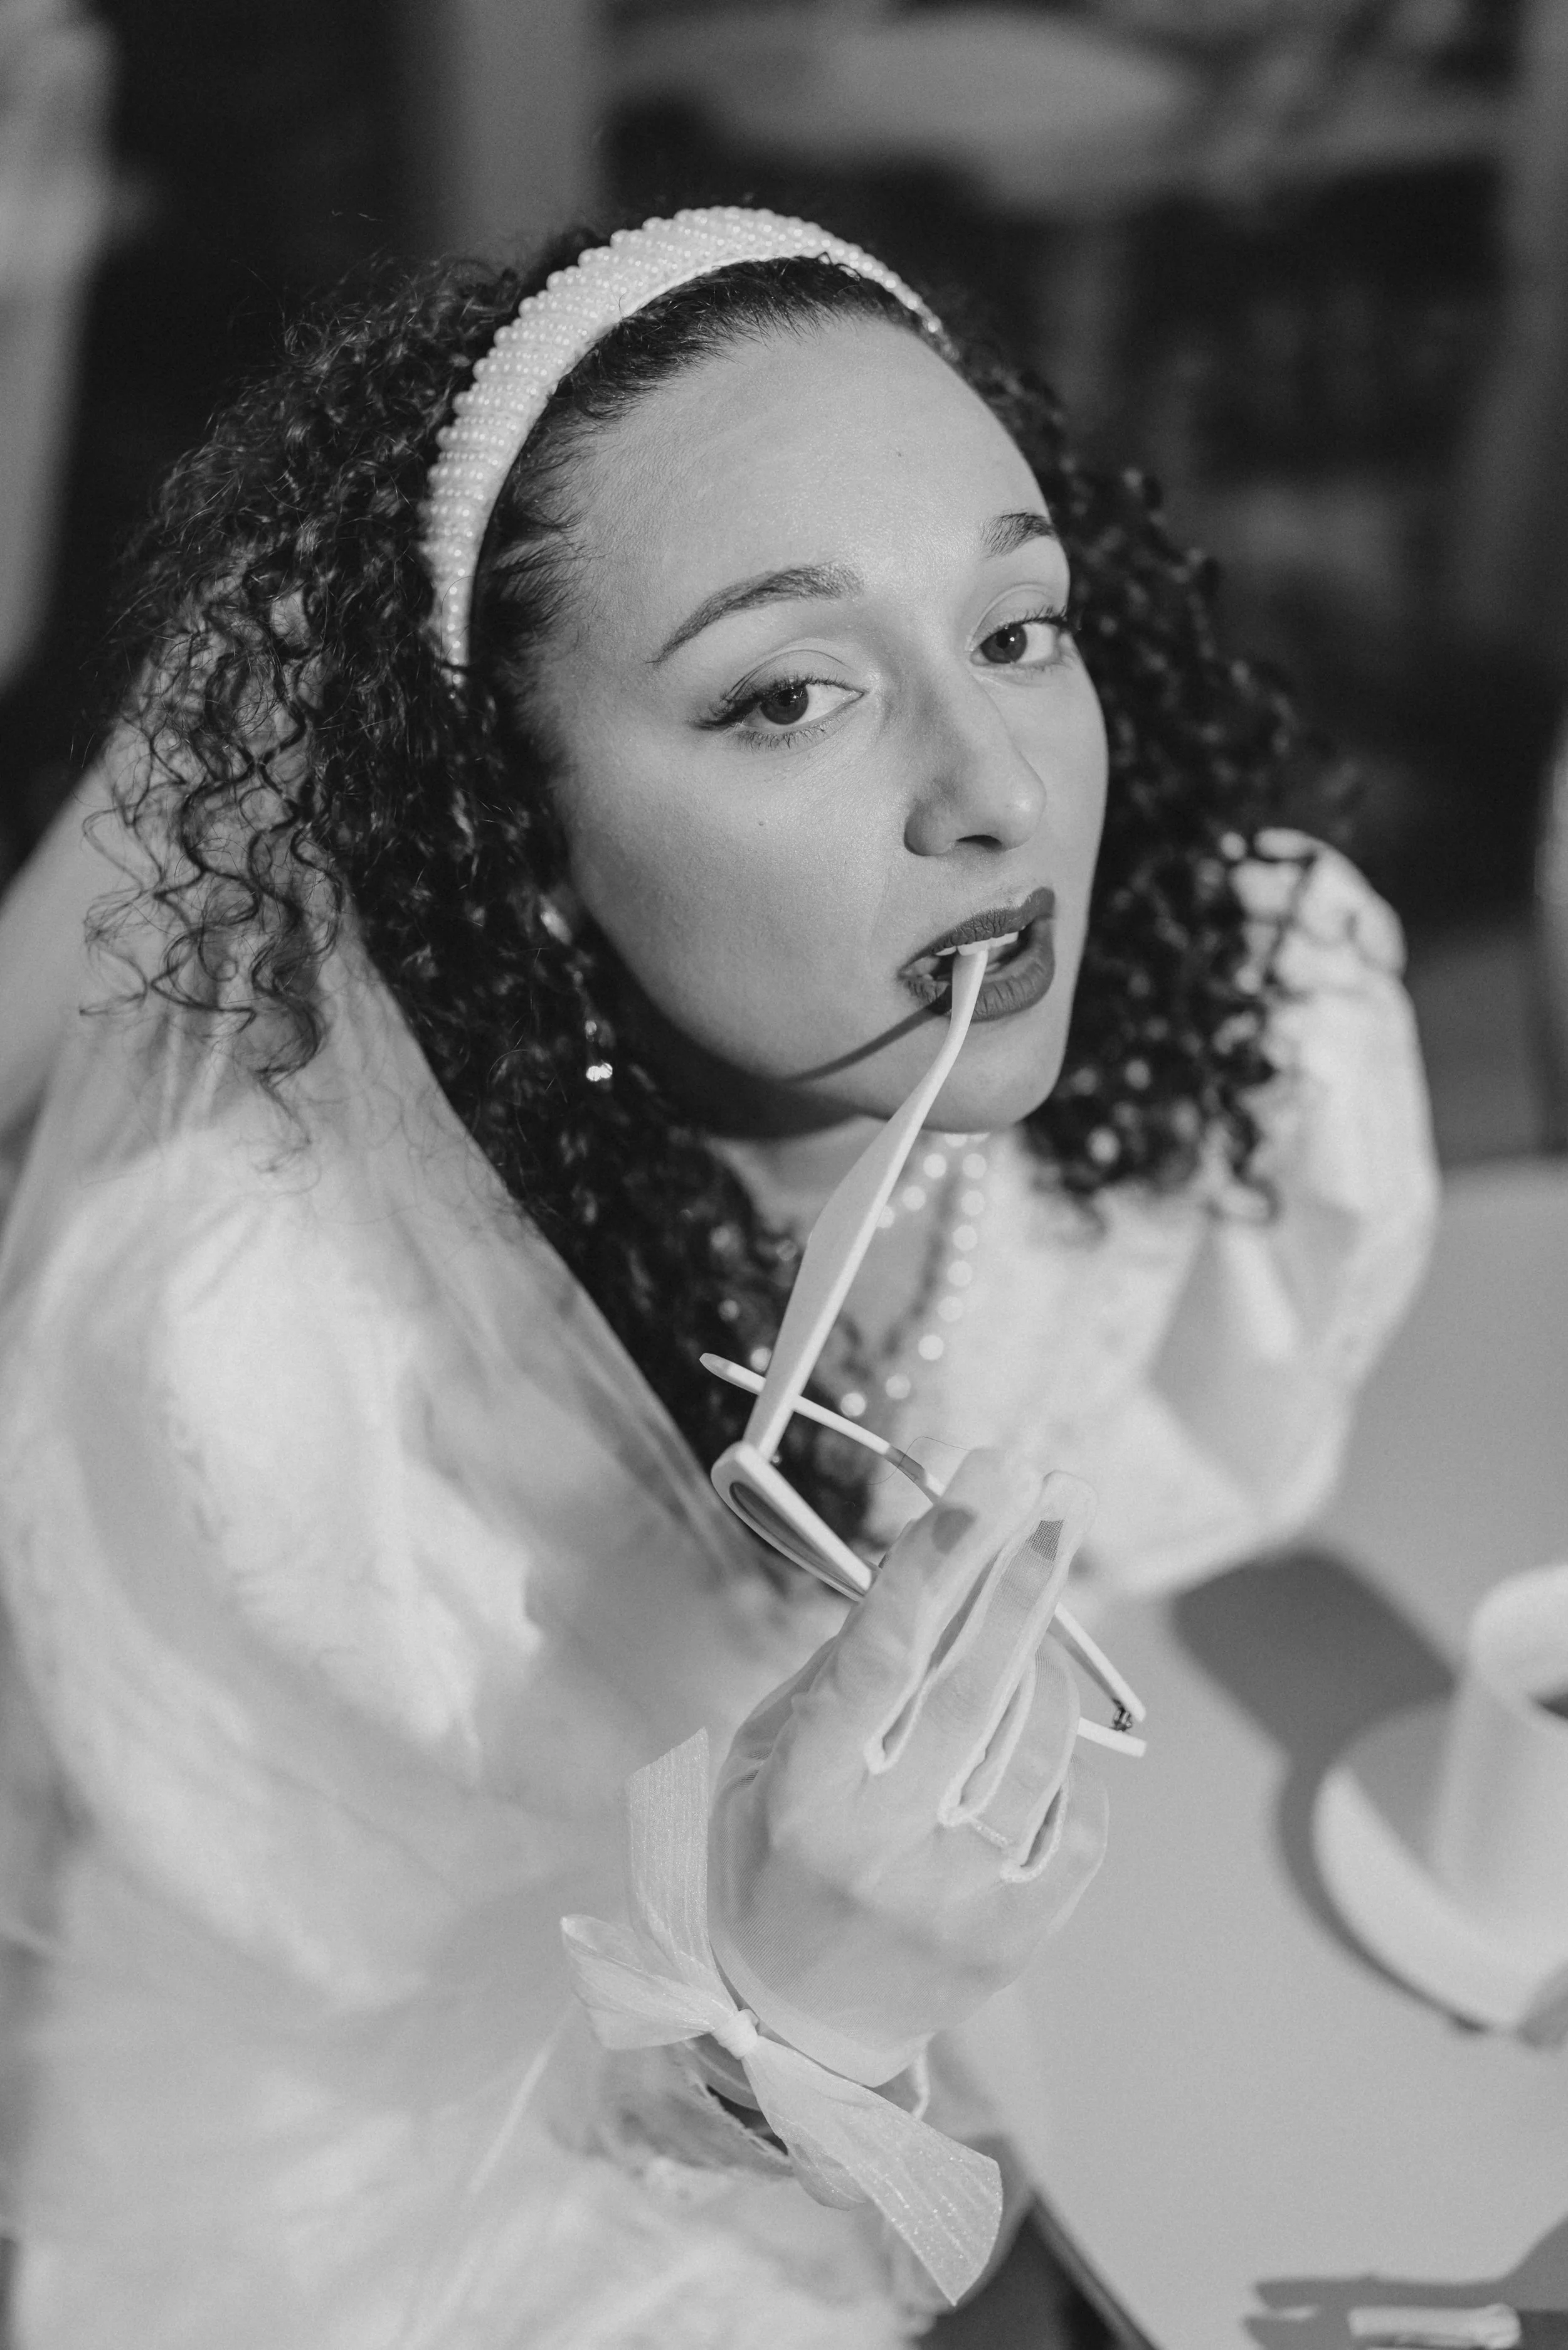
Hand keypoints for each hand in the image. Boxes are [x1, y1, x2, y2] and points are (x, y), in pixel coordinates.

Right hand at [707, 1450, 1107, 2085]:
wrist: (798, 2037)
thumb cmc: (771, 1867)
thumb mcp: (761, 1765)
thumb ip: (833, 1675)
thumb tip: (923, 1577)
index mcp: (804, 1795)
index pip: (883, 1652)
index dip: (940, 1554)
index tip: (988, 1479)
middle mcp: (880, 1846)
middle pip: (973, 1681)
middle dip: (1022, 1573)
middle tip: (1059, 1495)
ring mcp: (955, 1899)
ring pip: (1037, 1742)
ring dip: (1046, 1662)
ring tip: (1036, 1618)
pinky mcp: (1014, 1940)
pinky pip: (1074, 1818)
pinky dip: (1065, 1766)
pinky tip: (1038, 1738)